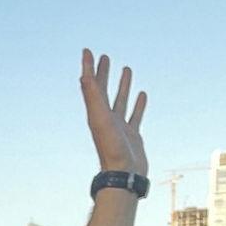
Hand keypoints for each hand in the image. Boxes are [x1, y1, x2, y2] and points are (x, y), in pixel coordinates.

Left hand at [80, 50, 146, 176]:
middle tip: (105, 57)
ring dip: (122, 85)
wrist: (123, 174)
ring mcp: (119, 126)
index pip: (91, 85)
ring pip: (120, 100)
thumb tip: (83, 75)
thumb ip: (92, 97)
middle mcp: (106, 118)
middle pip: (104, 91)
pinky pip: (135, 115)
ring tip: (126, 69)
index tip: (87, 51)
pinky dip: (138, 104)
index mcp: (96, 113)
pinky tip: (142, 94)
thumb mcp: (100, 119)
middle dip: (103, 73)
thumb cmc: (111, 148)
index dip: (88, 68)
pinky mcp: (132, 134)